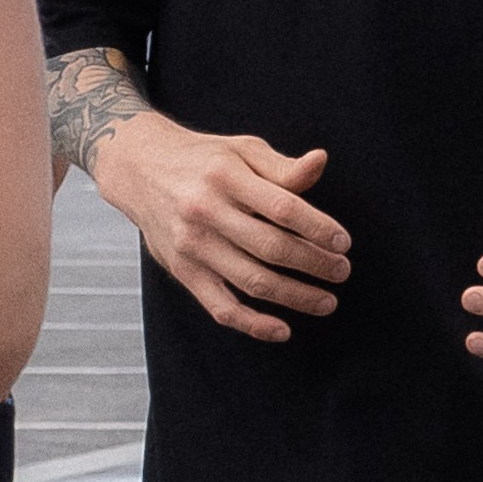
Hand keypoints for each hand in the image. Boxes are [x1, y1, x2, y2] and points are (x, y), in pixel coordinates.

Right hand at [88, 110, 349, 343]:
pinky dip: (253, 324)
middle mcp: (206, 211)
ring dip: (296, 297)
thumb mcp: (242, 150)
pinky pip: (221, 307)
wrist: (139, 170)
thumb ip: (282, 166)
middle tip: (342, 271)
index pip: (283, 208)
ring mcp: (193, 246)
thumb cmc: (202, 160)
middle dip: (314, 264)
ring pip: (252, 281)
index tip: (343, 243)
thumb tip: (321, 162)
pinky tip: (282, 330)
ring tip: (327, 301)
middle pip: (271, 247)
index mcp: (226, 176)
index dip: (318, 228)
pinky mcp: (183, 272)